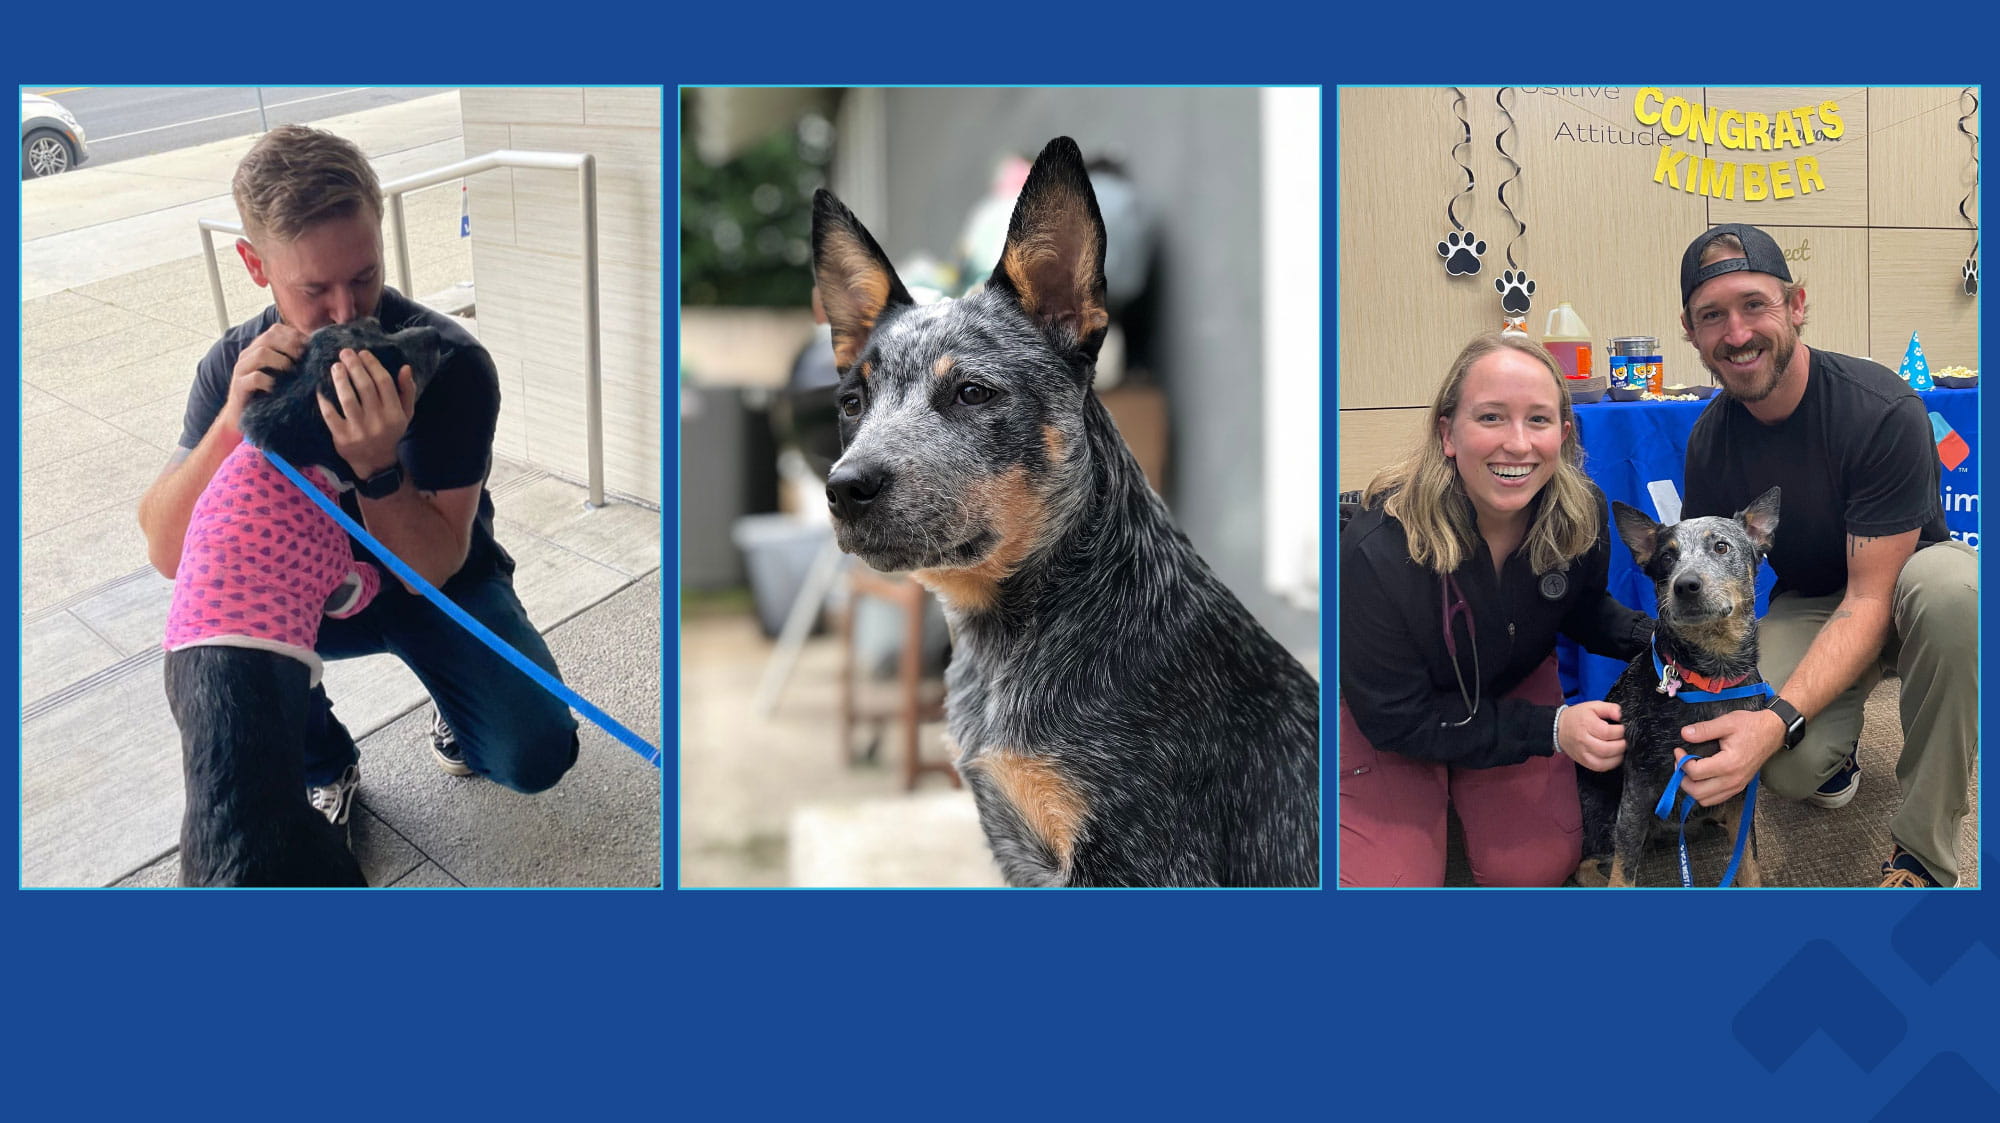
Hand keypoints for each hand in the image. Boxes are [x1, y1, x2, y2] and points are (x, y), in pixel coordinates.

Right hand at [222, 322, 307, 432]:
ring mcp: (242, 369)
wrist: (244, 417)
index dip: (294, 335)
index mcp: (258, 348)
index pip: (275, 330)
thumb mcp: (282, 374)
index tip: (309, 346)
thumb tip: (318, 351)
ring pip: (262, 353)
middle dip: (290, 345)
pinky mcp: (239, 385)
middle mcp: (248, 354)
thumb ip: (293, 360)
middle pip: (268, 337)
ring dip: (282, 362)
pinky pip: (257, 377)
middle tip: (303, 358)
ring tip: (293, 372)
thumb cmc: (268, 394)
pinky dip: (272, 381)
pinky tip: (279, 389)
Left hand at [318, 346, 416, 480]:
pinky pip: (330, 414)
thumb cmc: (390, 432)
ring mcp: (359, 430)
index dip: (372, 365)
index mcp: (395, 413)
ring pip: (348, 399)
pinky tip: (321, 387)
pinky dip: (325, 400)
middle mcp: (378, 421)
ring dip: (340, 379)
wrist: (376, 463)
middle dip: (354, 366)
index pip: (384, 382)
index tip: (363, 353)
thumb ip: (407, 391)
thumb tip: (405, 367)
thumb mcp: (405, 414)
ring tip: (335, 366)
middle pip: (365, 387)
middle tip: (345, 353)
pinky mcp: (342, 437)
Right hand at [1558, 700, 1625, 771]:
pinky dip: (1611, 764)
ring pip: (1604, 761)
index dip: (1621, 731)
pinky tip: (1614, 756)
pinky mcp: (1583, 761)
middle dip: (1621, 745)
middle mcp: (1583, 740)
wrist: (1559, 728)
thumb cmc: (1578, 716)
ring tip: (1620, 748)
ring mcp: (1582, 753)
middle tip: (1624, 740)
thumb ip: (1610, 708)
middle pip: (1607, 749)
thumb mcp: (1593, 706)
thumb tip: (1621, 715)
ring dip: (1618, 756)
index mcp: (1586, 724)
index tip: (1623, 729)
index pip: (1607, 732)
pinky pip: (1600, 767)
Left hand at [1675, 708, 1787, 805]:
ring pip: (1705, 800)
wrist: (1773, 732)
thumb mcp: (1727, 722)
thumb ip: (1704, 729)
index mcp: (1729, 764)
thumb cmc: (1752, 726)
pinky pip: (1716, 798)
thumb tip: (1685, 734)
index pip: (1695, 773)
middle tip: (1681, 763)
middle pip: (1697, 792)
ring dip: (1692, 788)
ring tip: (1689, 770)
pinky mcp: (1739, 786)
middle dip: (1682, 779)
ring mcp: (1737, 785)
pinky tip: (1701, 777)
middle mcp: (1733, 779)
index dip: (1681, 761)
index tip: (1679, 750)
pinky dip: (1704, 792)